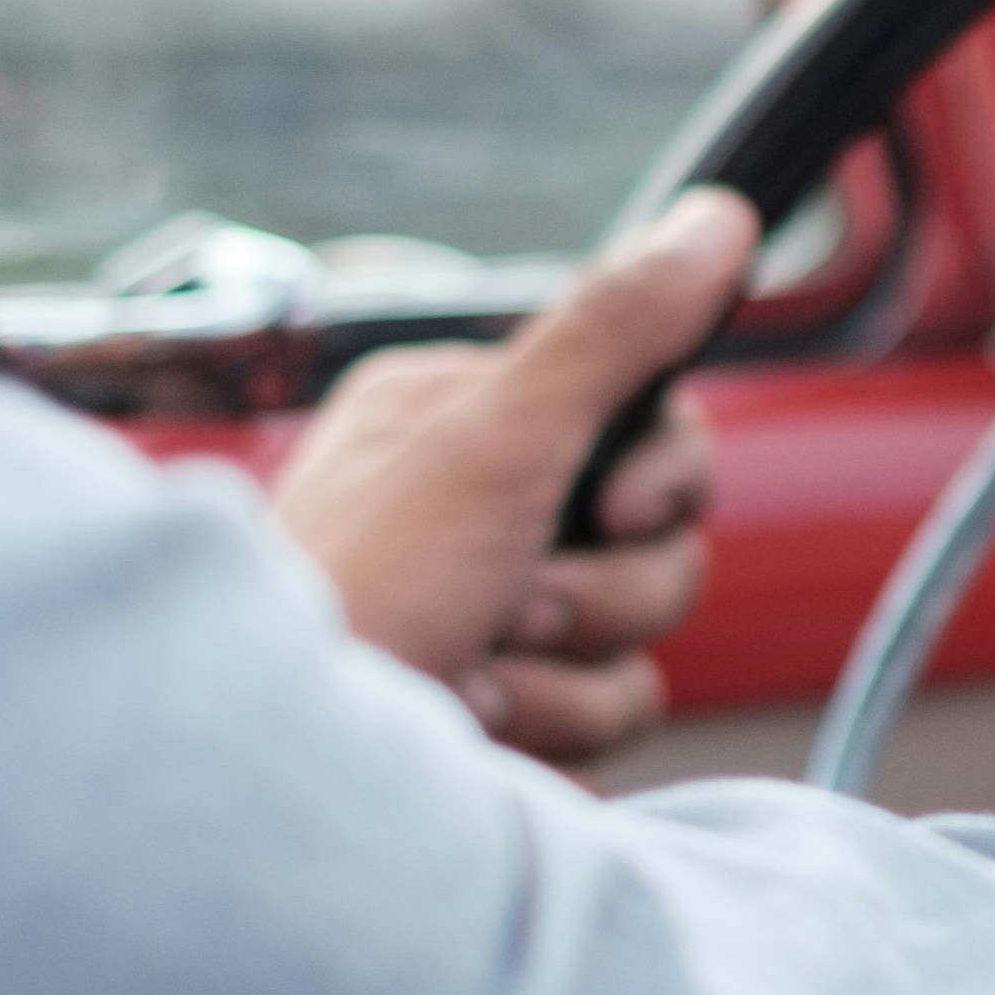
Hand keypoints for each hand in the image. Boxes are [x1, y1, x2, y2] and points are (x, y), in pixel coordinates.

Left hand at [266, 191, 760, 762]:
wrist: (278, 780)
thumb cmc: (362, 595)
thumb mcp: (494, 442)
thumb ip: (613, 332)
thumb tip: (716, 214)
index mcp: (459, 418)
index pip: (645, 420)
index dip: (664, 475)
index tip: (625, 507)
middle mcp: (475, 509)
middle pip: (658, 539)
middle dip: (600, 590)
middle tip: (512, 603)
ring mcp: (492, 617)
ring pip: (639, 635)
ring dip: (569, 670)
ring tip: (474, 673)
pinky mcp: (512, 712)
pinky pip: (613, 712)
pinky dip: (553, 728)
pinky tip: (473, 728)